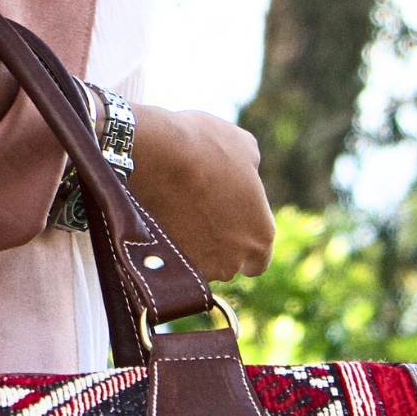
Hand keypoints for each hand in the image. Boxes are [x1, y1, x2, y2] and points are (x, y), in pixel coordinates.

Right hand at [123, 105, 273, 281]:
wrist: (156, 156)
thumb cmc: (206, 147)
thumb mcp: (245, 148)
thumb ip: (251, 172)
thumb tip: (244, 176)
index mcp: (260, 237)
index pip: (259, 260)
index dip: (246, 243)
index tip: (233, 226)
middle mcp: (233, 262)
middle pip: (228, 264)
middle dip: (218, 245)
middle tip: (203, 214)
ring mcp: (199, 268)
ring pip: (199, 265)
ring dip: (192, 247)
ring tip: (178, 212)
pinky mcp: (167, 268)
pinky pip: (172, 264)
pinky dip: (169, 247)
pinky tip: (160, 219)